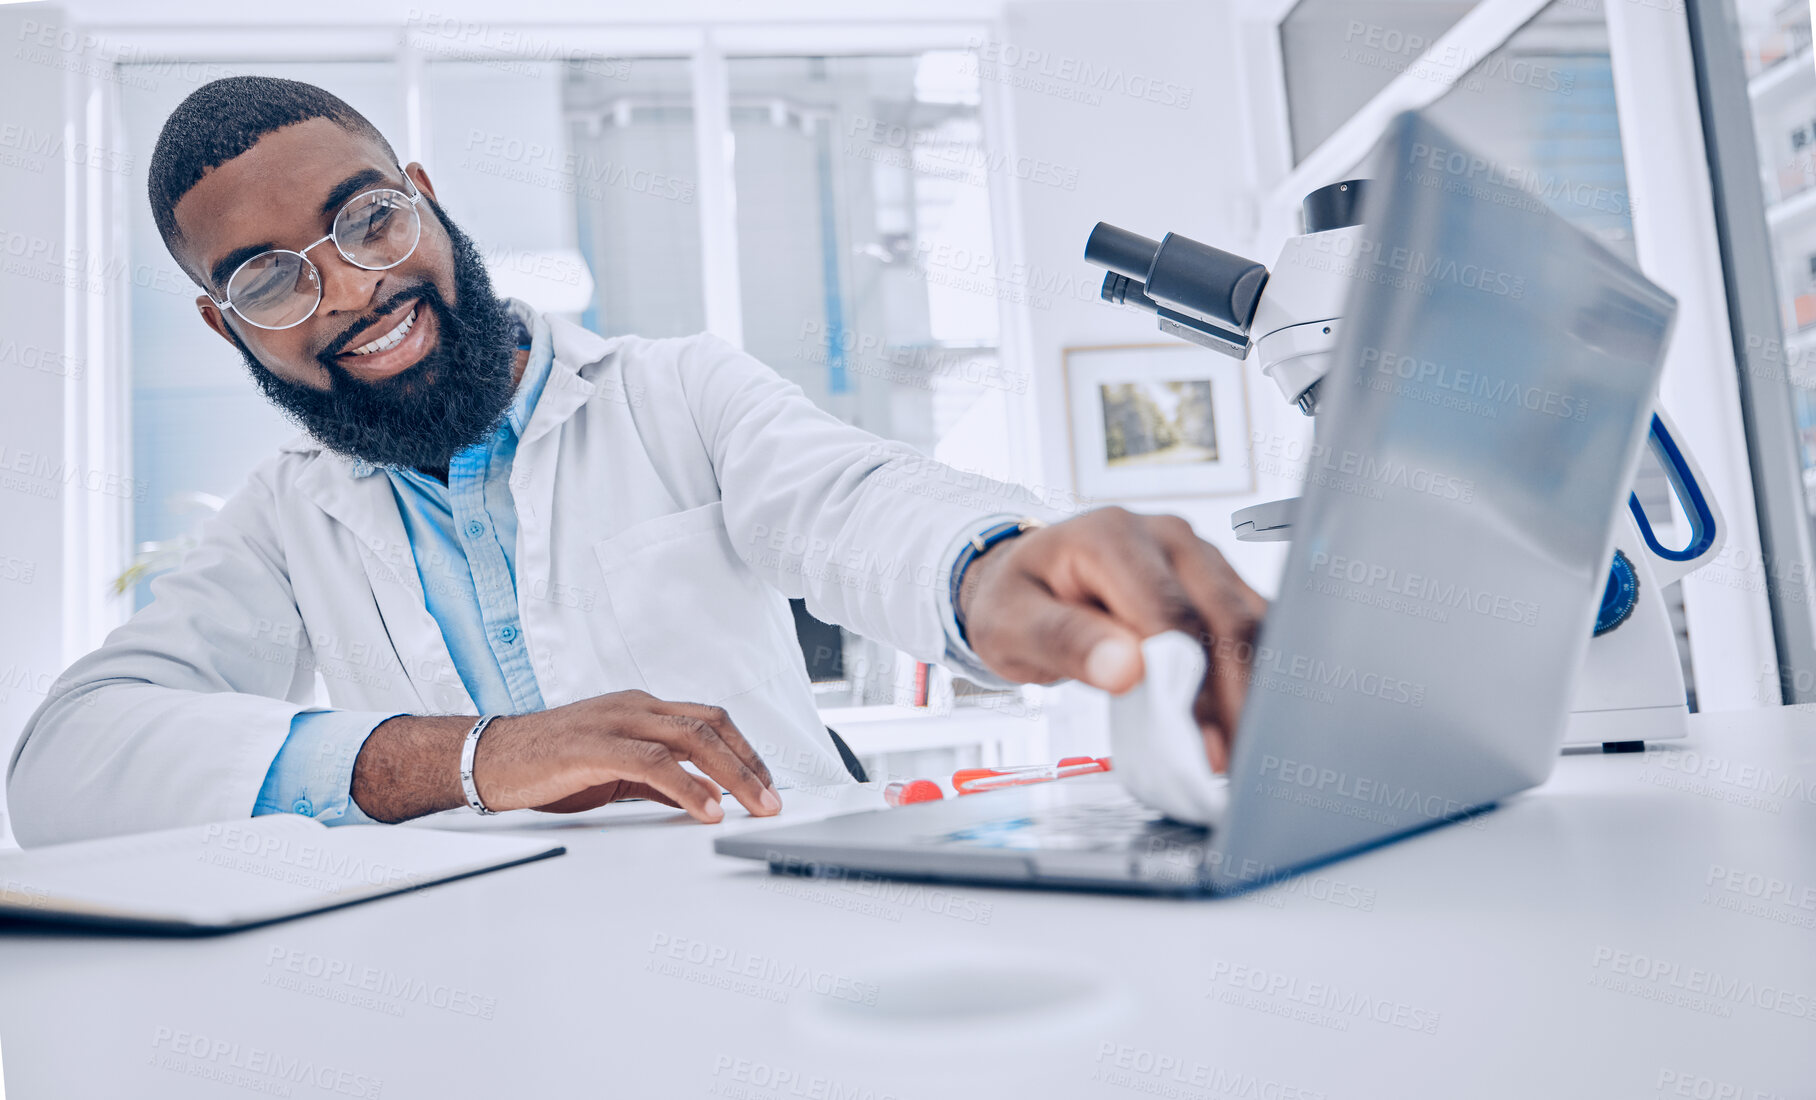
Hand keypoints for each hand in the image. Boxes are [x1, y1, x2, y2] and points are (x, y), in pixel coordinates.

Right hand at [351, 690, 780, 823]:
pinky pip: (655, 764)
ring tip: (755, 807)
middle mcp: (635, 706)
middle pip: (711, 727)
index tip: (767, 784)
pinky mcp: (596, 745)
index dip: (745, 751)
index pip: (710, 721)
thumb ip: (656, 779)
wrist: (488, 757)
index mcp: (641, 708)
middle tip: (773, 801)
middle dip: (750, 765)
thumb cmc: (546, 764)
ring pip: (692, 739)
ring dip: (732, 776)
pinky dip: (689, 788)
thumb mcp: (613, 771)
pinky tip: (707, 811)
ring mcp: (616, 721)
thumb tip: (701, 797)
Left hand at [956, 507, 1266, 771]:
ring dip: (1254, 689)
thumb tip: (1126, 669)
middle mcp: (1166, 537)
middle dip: (1235, 694)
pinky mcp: (1218, 581)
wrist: (1030, 578)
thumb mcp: (1012, 624)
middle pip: (1225, 615)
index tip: (1191, 737)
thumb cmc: (1019, 599)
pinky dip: (1255, 675)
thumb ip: (1065, 641)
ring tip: (1242, 751)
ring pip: (1251, 622)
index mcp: (1112, 537)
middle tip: (1229, 761)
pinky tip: (1246, 720)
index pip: (1170, 610)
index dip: (1187, 677)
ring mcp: (1199, 557)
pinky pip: (1253, 627)